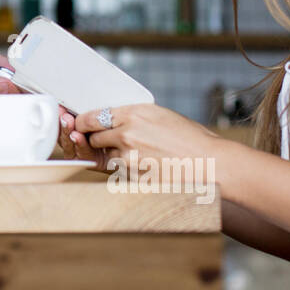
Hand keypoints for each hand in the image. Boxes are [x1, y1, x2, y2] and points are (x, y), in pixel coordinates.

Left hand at [62, 102, 223, 182]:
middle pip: (93, 137)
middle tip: (108, 140)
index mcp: (134, 113)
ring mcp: (128, 157)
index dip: (82, 122)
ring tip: (137, 154)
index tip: (79, 124)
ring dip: (111, 154)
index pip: (92, 117)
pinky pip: (116, 171)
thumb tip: (109, 120)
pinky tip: (141, 165)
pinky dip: (122, 169)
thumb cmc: (190, 140)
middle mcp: (127, 133)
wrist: (211, 163)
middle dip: (96, 139)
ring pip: (104, 155)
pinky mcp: (133, 176)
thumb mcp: (160, 116)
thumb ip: (132, 117)